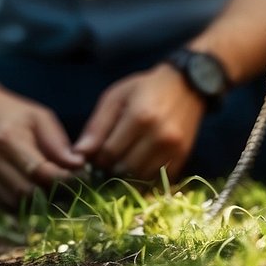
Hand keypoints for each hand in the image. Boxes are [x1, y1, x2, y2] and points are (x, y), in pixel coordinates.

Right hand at [0, 80, 85, 207]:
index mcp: (10, 140)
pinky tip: (35, 194)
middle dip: (51, 194)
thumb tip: (77, 164)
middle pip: (27, 192)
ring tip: (54, 191)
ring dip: (38, 202)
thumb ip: (57, 142)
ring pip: (16, 203)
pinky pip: (4, 204)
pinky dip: (23, 204)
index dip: (61, 179)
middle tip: (69, 188)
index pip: (39, 171)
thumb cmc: (11, 111)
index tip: (78, 178)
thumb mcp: (38, 117)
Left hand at [73, 65, 205, 181]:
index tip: (97, 152)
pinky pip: (157, 180)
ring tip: (125, 159)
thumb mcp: (116, 97)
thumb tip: (78, 154)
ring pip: (140, 178)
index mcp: (140, 117)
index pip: (108, 154)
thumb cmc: (145, 89)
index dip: (97, 157)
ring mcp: (173, 148)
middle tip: (110, 157)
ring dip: (128, 174)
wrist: (187, 85)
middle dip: (111, 167)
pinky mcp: (182, 157)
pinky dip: (145, 176)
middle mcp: (159, 135)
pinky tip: (141, 162)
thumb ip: (97, 125)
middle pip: (123, 169)